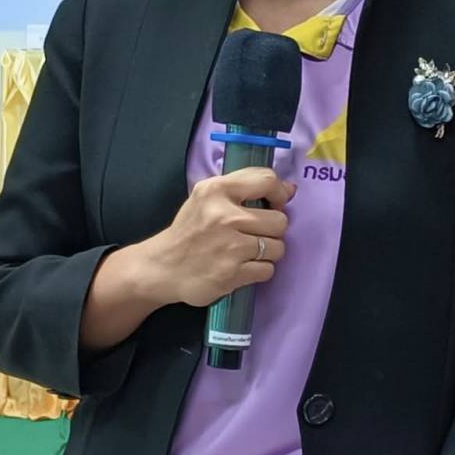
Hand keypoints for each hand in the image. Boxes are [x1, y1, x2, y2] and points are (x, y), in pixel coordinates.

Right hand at [139, 169, 293, 308]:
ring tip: (248, 251)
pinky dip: (259, 270)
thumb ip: (243, 188)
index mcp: (216, 190)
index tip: (275, 203)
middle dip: (272, 229)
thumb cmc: (189, 229)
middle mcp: (225, 216)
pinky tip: (243, 266)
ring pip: (278, 247)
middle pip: (279, 221)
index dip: (279, 192)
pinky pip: (268, 270)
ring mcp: (230, 247)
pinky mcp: (233, 274)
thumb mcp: (206, 196)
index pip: (266, 180)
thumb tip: (290, 189)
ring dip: (267, 251)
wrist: (164, 266)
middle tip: (255, 233)